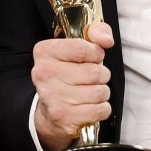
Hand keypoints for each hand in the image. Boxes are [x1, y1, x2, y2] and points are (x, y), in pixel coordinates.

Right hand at [32, 21, 113, 150]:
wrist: (50, 114)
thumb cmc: (68, 76)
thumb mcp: (78, 48)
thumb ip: (96, 32)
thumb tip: (106, 40)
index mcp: (45, 52)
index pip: (84, 48)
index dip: (96, 54)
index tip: (92, 59)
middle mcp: (44, 73)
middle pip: (95, 71)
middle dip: (101, 75)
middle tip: (91, 79)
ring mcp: (53, 97)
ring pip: (100, 91)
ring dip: (101, 93)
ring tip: (89, 94)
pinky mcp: (64, 117)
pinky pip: (101, 109)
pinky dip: (101, 109)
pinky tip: (89, 107)